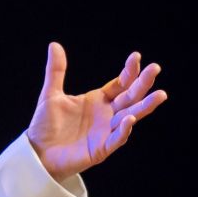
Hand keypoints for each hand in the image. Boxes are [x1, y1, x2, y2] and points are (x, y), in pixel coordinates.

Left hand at [27, 44, 167, 181]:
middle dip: (143, 84)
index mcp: (98, 100)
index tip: (136, 57)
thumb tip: (54, 44)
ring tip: (160, 94)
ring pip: (130, 117)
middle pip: (130, 97)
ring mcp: (105, 132)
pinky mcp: (100, 149)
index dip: (129, 71)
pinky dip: (123, 130)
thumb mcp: (51, 94)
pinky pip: (116, 139)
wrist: (37, 152)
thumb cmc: (46, 125)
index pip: (120, 84)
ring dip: (144, 106)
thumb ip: (56, 71)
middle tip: (155, 68)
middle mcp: (106, 115)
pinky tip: (130, 119)